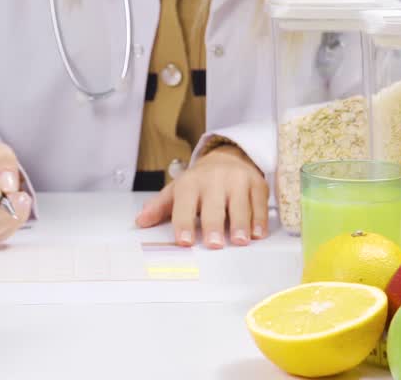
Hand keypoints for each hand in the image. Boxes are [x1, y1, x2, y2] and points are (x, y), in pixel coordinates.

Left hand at [134, 144, 269, 249]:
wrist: (228, 158)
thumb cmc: (201, 182)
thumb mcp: (178, 190)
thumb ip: (160, 207)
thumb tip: (140, 222)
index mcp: (191, 183)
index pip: (185, 204)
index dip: (183, 222)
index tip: (184, 240)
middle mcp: (214, 180)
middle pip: (214, 205)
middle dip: (214, 224)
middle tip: (214, 243)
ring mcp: (237, 180)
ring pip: (239, 204)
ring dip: (240, 224)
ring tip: (240, 241)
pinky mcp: (257, 183)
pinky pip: (259, 203)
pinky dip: (259, 219)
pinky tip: (258, 233)